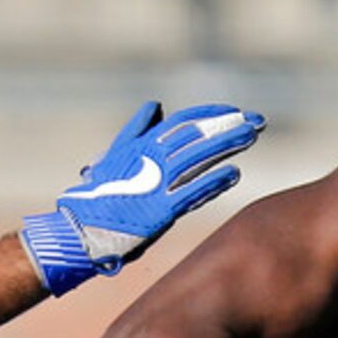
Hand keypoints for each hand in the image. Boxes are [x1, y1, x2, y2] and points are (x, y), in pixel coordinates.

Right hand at [20, 100, 265, 296]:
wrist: (79, 230)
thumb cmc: (96, 197)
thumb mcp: (114, 155)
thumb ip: (136, 130)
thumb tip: (155, 106)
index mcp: (142, 144)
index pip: (184, 121)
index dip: (212, 114)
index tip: (236, 112)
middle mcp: (150, 158)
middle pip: (198, 134)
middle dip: (230, 125)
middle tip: (258, 120)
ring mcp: (156, 183)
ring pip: (199, 157)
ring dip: (228, 144)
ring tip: (253, 136)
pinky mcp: (159, 210)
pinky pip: (191, 192)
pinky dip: (213, 182)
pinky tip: (234, 174)